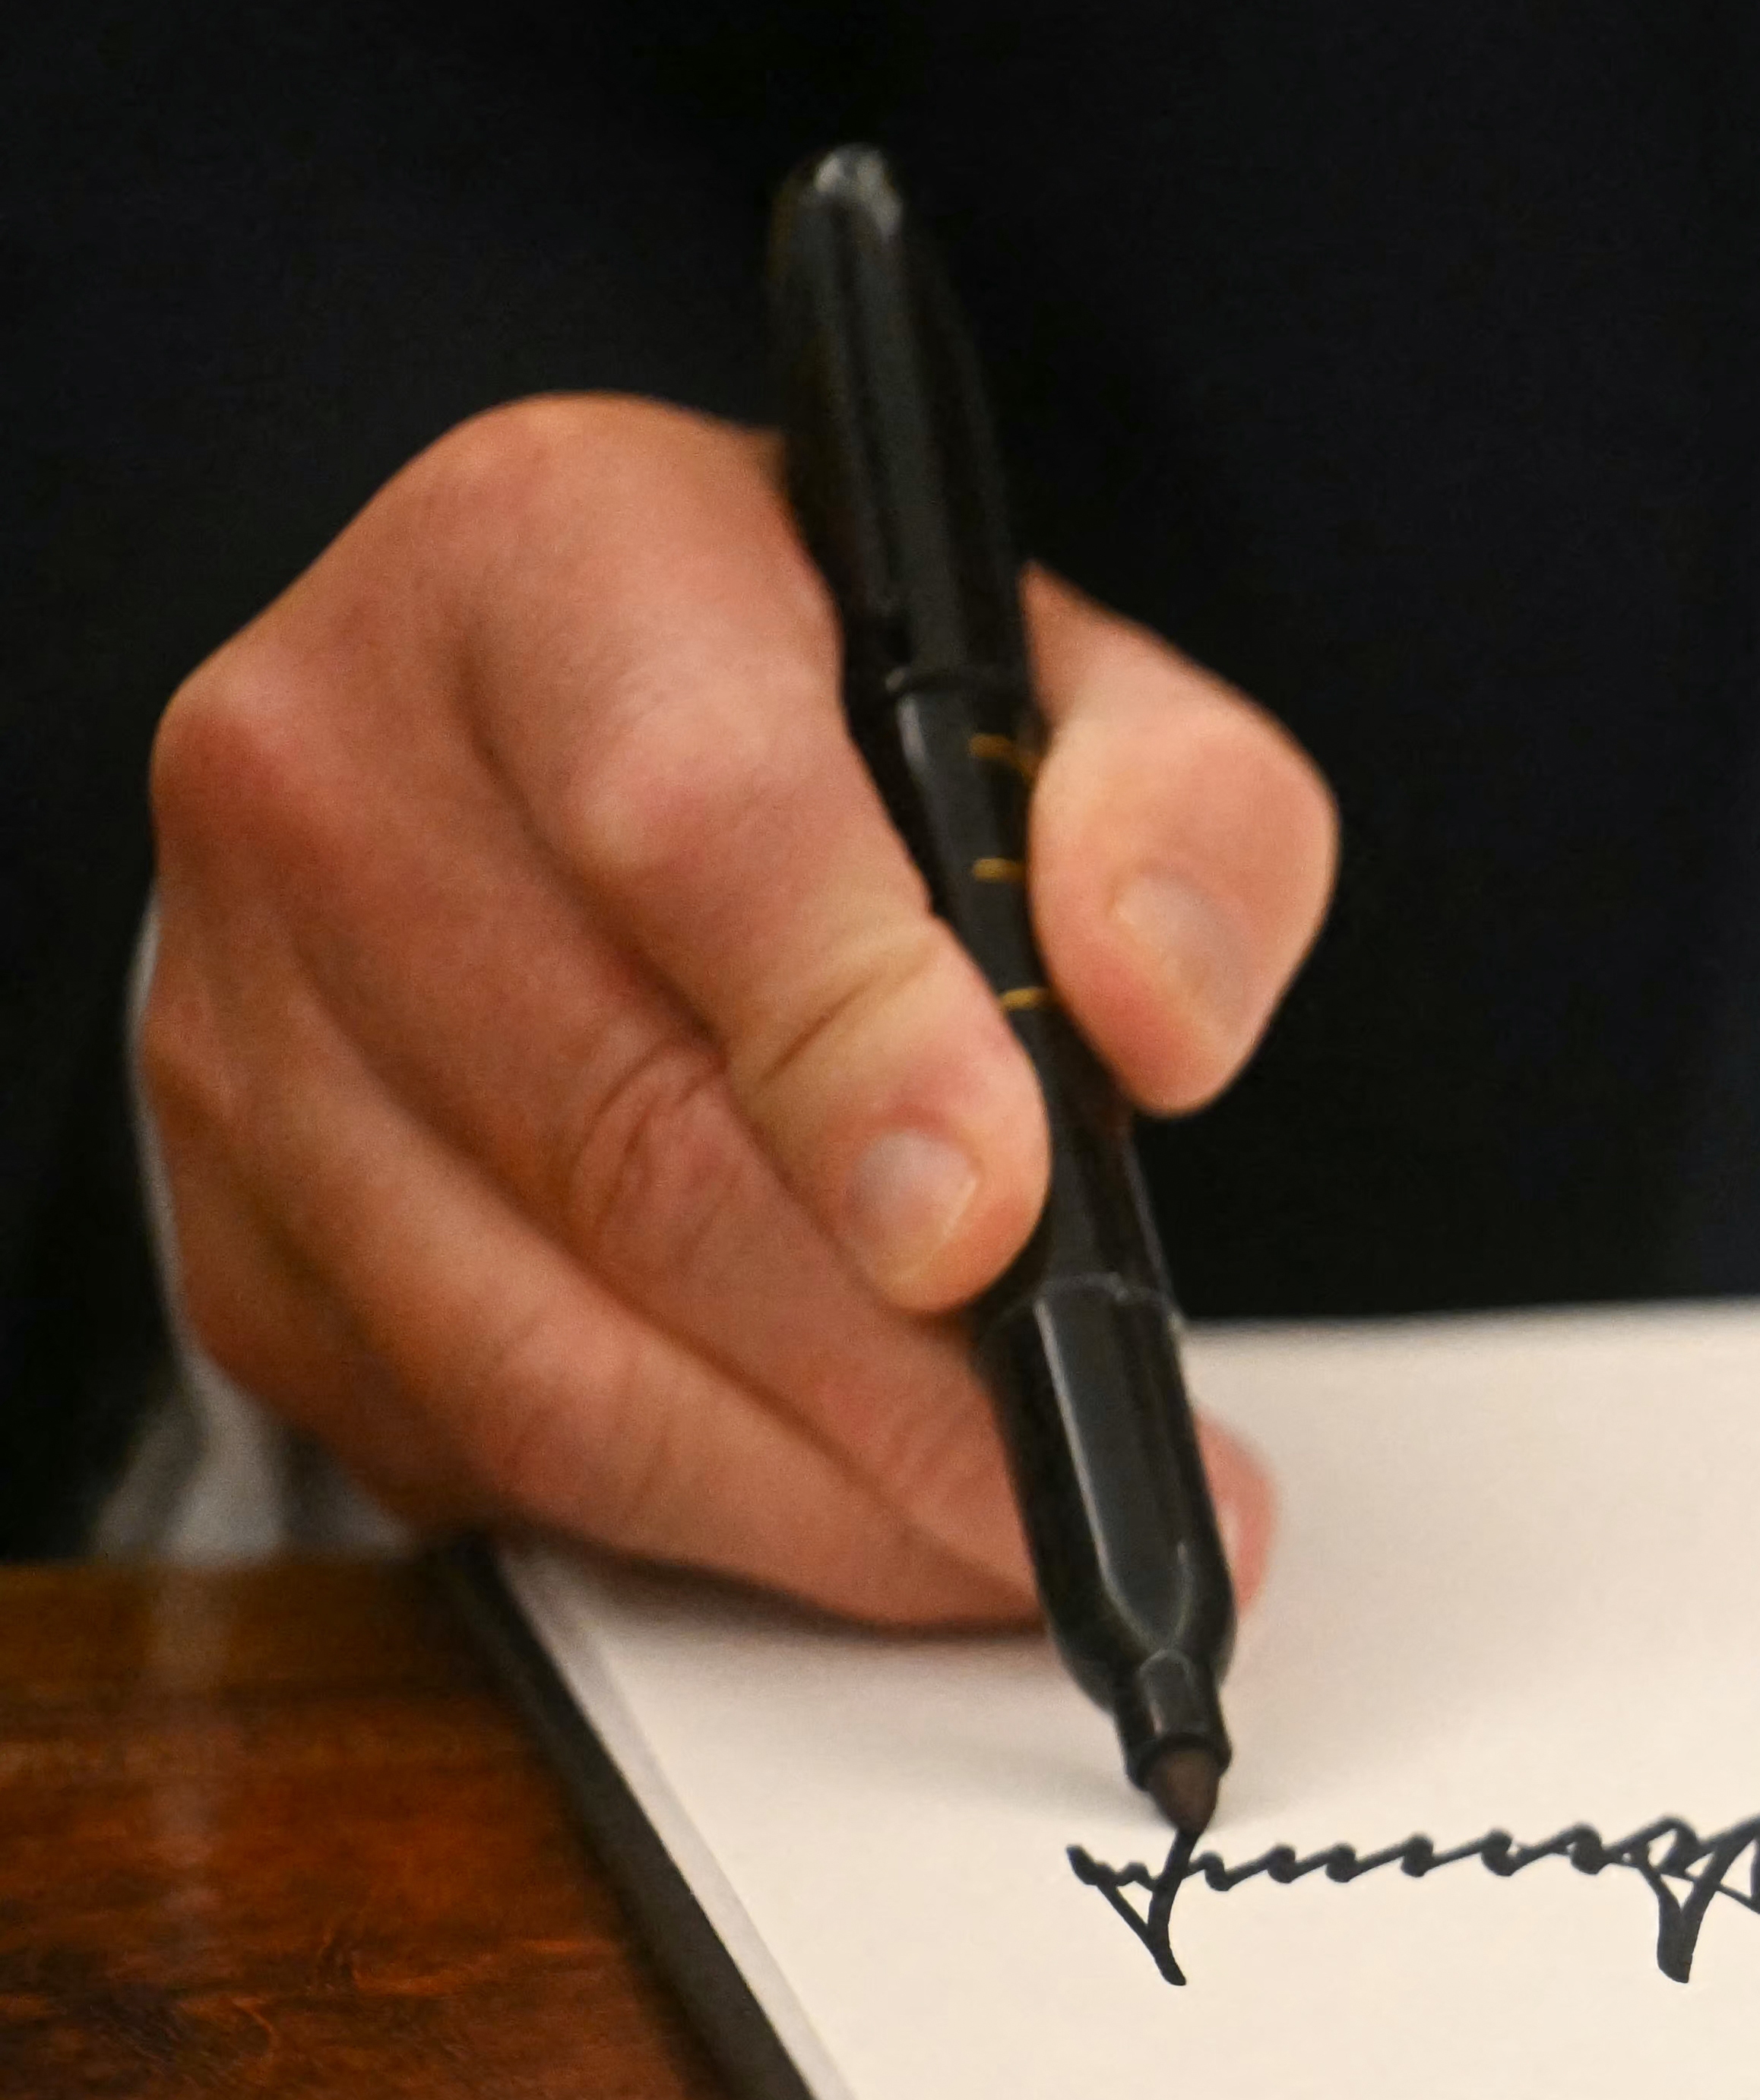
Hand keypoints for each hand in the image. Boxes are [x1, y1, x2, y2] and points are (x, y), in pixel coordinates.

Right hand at [144, 395, 1336, 1617]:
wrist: (574, 740)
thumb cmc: (829, 711)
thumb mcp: (1068, 684)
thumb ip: (1182, 811)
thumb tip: (1152, 1012)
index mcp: (544, 564)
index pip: (692, 823)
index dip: (854, 1046)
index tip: (999, 1222)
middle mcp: (332, 775)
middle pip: (624, 1138)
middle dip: (892, 1365)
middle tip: (1087, 1470)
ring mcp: (243, 1023)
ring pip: (539, 1345)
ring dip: (814, 1489)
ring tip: (1017, 1535)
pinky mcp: (237, 1235)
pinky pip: (475, 1445)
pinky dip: (700, 1518)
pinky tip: (862, 1517)